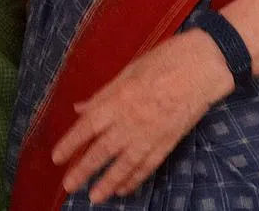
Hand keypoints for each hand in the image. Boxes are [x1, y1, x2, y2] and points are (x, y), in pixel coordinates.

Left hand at [51, 30, 233, 202]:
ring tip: (94, 197)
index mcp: (117, 99)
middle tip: (69, 186)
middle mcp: (131, 121)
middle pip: (103, 150)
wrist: (201, 69)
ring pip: (125, 164)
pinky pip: (148, 165)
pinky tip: (124, 189)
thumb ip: (103, 95)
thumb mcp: (126, 71)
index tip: (56, 158)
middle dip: (84, 169)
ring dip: (108, 182)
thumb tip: (80, 109)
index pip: (87, 126)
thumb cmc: (162, 62)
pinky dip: (135, 179)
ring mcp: (151, 135)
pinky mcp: (169, 143)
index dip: (70, 143)